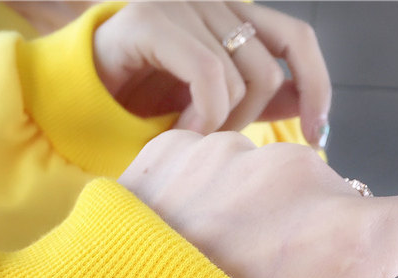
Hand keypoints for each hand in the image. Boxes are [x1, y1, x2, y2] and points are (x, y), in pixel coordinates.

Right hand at [93, 2, 330, 145]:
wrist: (79, 97)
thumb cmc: (141, 103)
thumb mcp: (209, 105)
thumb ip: (255, 99)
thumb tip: (306, 103)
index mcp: (231, 17)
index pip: (296, 41)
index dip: (317, 87)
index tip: (318, 135)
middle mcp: (213, 2)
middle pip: (268, 71)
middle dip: (248, 122)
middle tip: (216, 143)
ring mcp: (183, 5)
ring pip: (241, 78)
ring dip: (219, 124)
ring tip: (188, 135)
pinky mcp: (155, 20)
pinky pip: (208, 76)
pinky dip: (202, 117)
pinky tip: (181, 131)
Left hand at [119, 131, 397, 277]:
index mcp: (345, 241)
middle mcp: (298, 179)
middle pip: (359, 210)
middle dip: (339, 259)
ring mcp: (232, 155)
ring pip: (293, 189)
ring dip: (280, 230)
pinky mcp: (179, 149)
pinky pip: (232, 171)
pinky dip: (228, 208)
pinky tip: (188, 256)